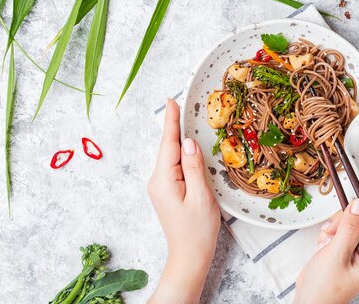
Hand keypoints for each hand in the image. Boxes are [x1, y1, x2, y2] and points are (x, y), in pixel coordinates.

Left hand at [147, 99, 219, 303]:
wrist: (189, 257)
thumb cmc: (197, 232)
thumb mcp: (201, 197)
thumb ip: (194, 167)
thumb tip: (187, 142)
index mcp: (164, 180)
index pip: (169, 144)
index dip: (172, 122)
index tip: (172, 101)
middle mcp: (157, 181)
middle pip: (168, 148)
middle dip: (175, 126)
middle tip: (181, 103)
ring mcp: (160, 187)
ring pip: (171, 156)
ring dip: (179, 139)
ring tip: (185, 118)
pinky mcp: (167, 192)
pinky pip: (174, 166)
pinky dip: (181, 154)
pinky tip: (187, 146)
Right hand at [293, 188, 358, 303]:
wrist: (309, 300)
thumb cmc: (325, 289)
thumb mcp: (337, 255)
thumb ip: (350, 228)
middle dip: (350, 218)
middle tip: (336, 226)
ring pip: (354, 220)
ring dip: (338, 225)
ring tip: (327, 239)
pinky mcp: (346, 245)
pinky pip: (342, 226)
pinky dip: (332, 230)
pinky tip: (324, 244)